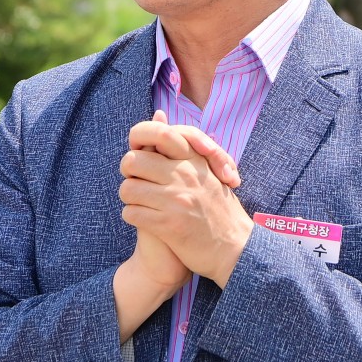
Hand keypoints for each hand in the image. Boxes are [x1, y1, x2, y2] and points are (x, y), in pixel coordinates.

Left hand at [120, 114, 254, 286]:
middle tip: (137, 182)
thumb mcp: (206, 170)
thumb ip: (182, 144)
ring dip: (129, 198)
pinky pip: (131, 213)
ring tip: (140, 203)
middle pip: (132, 161)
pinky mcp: (168, 225)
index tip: (140, 154)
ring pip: (127, 189)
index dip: (140, 139)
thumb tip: (159, 113)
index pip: (159, 133)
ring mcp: (176, 200)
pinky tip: (144, 219)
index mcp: (195, 159)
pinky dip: (132, 216)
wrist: (234, 248)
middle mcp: (185, 176)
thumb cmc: (218, 209)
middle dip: (128, 173)